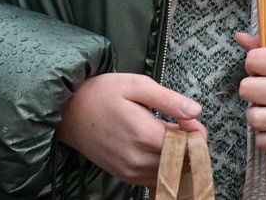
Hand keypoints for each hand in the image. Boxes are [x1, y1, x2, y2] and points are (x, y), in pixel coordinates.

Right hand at [57, 73, 204, 186]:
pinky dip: (163, 168)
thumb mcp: (138, 85)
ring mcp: (128, 170)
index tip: (193, 120)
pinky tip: (161, 151)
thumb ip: (169, 100)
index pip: (186, 145)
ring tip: (174, 137)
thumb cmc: (103, 93)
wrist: (69, 111)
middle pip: (180, 162)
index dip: (197, 134)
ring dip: (178, 158)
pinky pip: (152, 179)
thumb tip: (197, 112)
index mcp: (144, 135)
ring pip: (168, 173)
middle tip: (187, 127)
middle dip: (190, 146)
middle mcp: (137, 159)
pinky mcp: (122, 175)